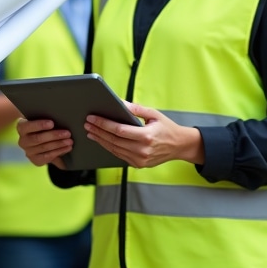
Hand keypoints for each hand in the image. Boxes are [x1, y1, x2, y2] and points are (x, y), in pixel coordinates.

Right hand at [17, 116, 71, 168]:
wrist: (39, 140)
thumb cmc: (42, 127)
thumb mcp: (41, 122)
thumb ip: (47, 121)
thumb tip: (60, 116)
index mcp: (21, 127)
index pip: (27, 126)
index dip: (39, 125)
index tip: (52, 123)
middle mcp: (22, 141)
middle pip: (38, 138)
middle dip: (54, 136)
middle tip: (67, 133)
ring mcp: (28, 152)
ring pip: (44, 148)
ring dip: (59, 144)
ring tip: (69, 141)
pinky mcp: (35, 160)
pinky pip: (47, 157)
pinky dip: (59, 152)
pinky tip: (67, 148)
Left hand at [84, 102, 203, 168]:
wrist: (180, 146)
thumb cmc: (167, 127)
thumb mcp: (154, 114)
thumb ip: (136, 108)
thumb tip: (119, 102)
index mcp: (146, 136)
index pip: (118, 130)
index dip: (103, 124)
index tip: (92, 118)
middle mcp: (142, 150)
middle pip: (113, 140)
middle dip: (98, 131)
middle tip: (87, 123)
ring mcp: (140, 160)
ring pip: (114, 149)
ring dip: (100, 140)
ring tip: (90, 131)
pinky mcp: (138, 165)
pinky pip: (119, 155)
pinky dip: (109, 147)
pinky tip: (102, 140)